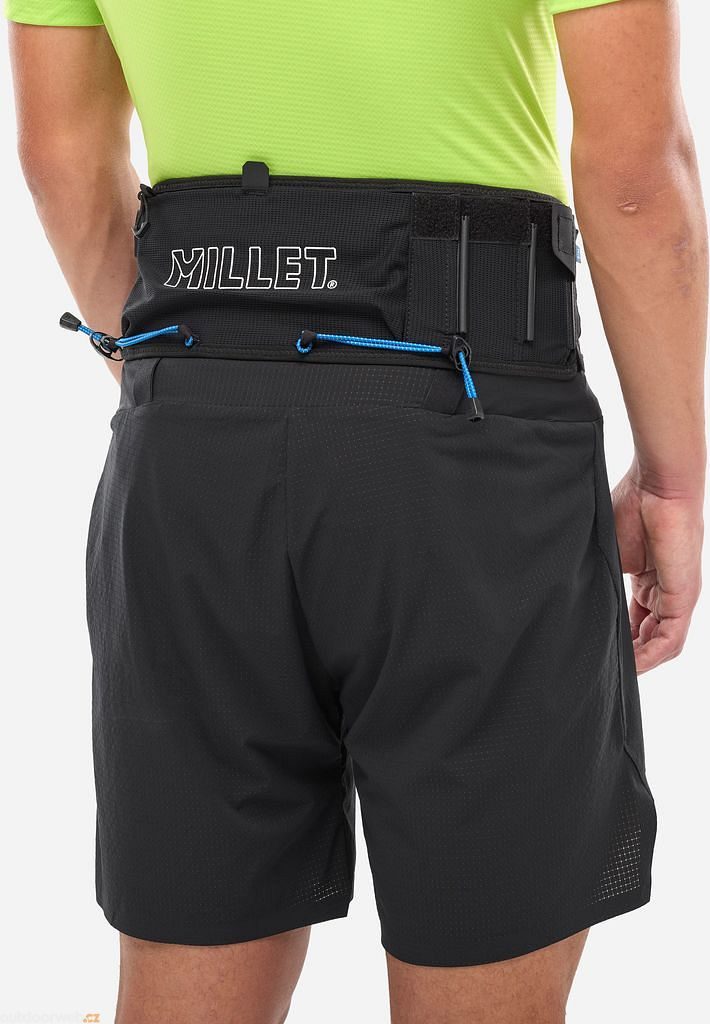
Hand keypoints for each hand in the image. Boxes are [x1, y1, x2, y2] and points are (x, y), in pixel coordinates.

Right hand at [612, 464, 703, 673]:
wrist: (656, 484)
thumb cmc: (632, 505)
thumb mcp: (609, 551)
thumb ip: (600, 577)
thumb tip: (576, 598)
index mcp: (650, 580)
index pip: (637, 620)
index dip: (619, 638)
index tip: (597, 648)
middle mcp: (667, 591)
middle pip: (650, 636)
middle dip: (629, 654)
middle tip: (602, 665)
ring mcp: (678, 595)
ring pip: (662, 643)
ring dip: (641, 660)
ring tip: (615, 671)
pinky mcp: (683, 595)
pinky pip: (671, 638)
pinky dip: (652, 655)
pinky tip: (633, 663)